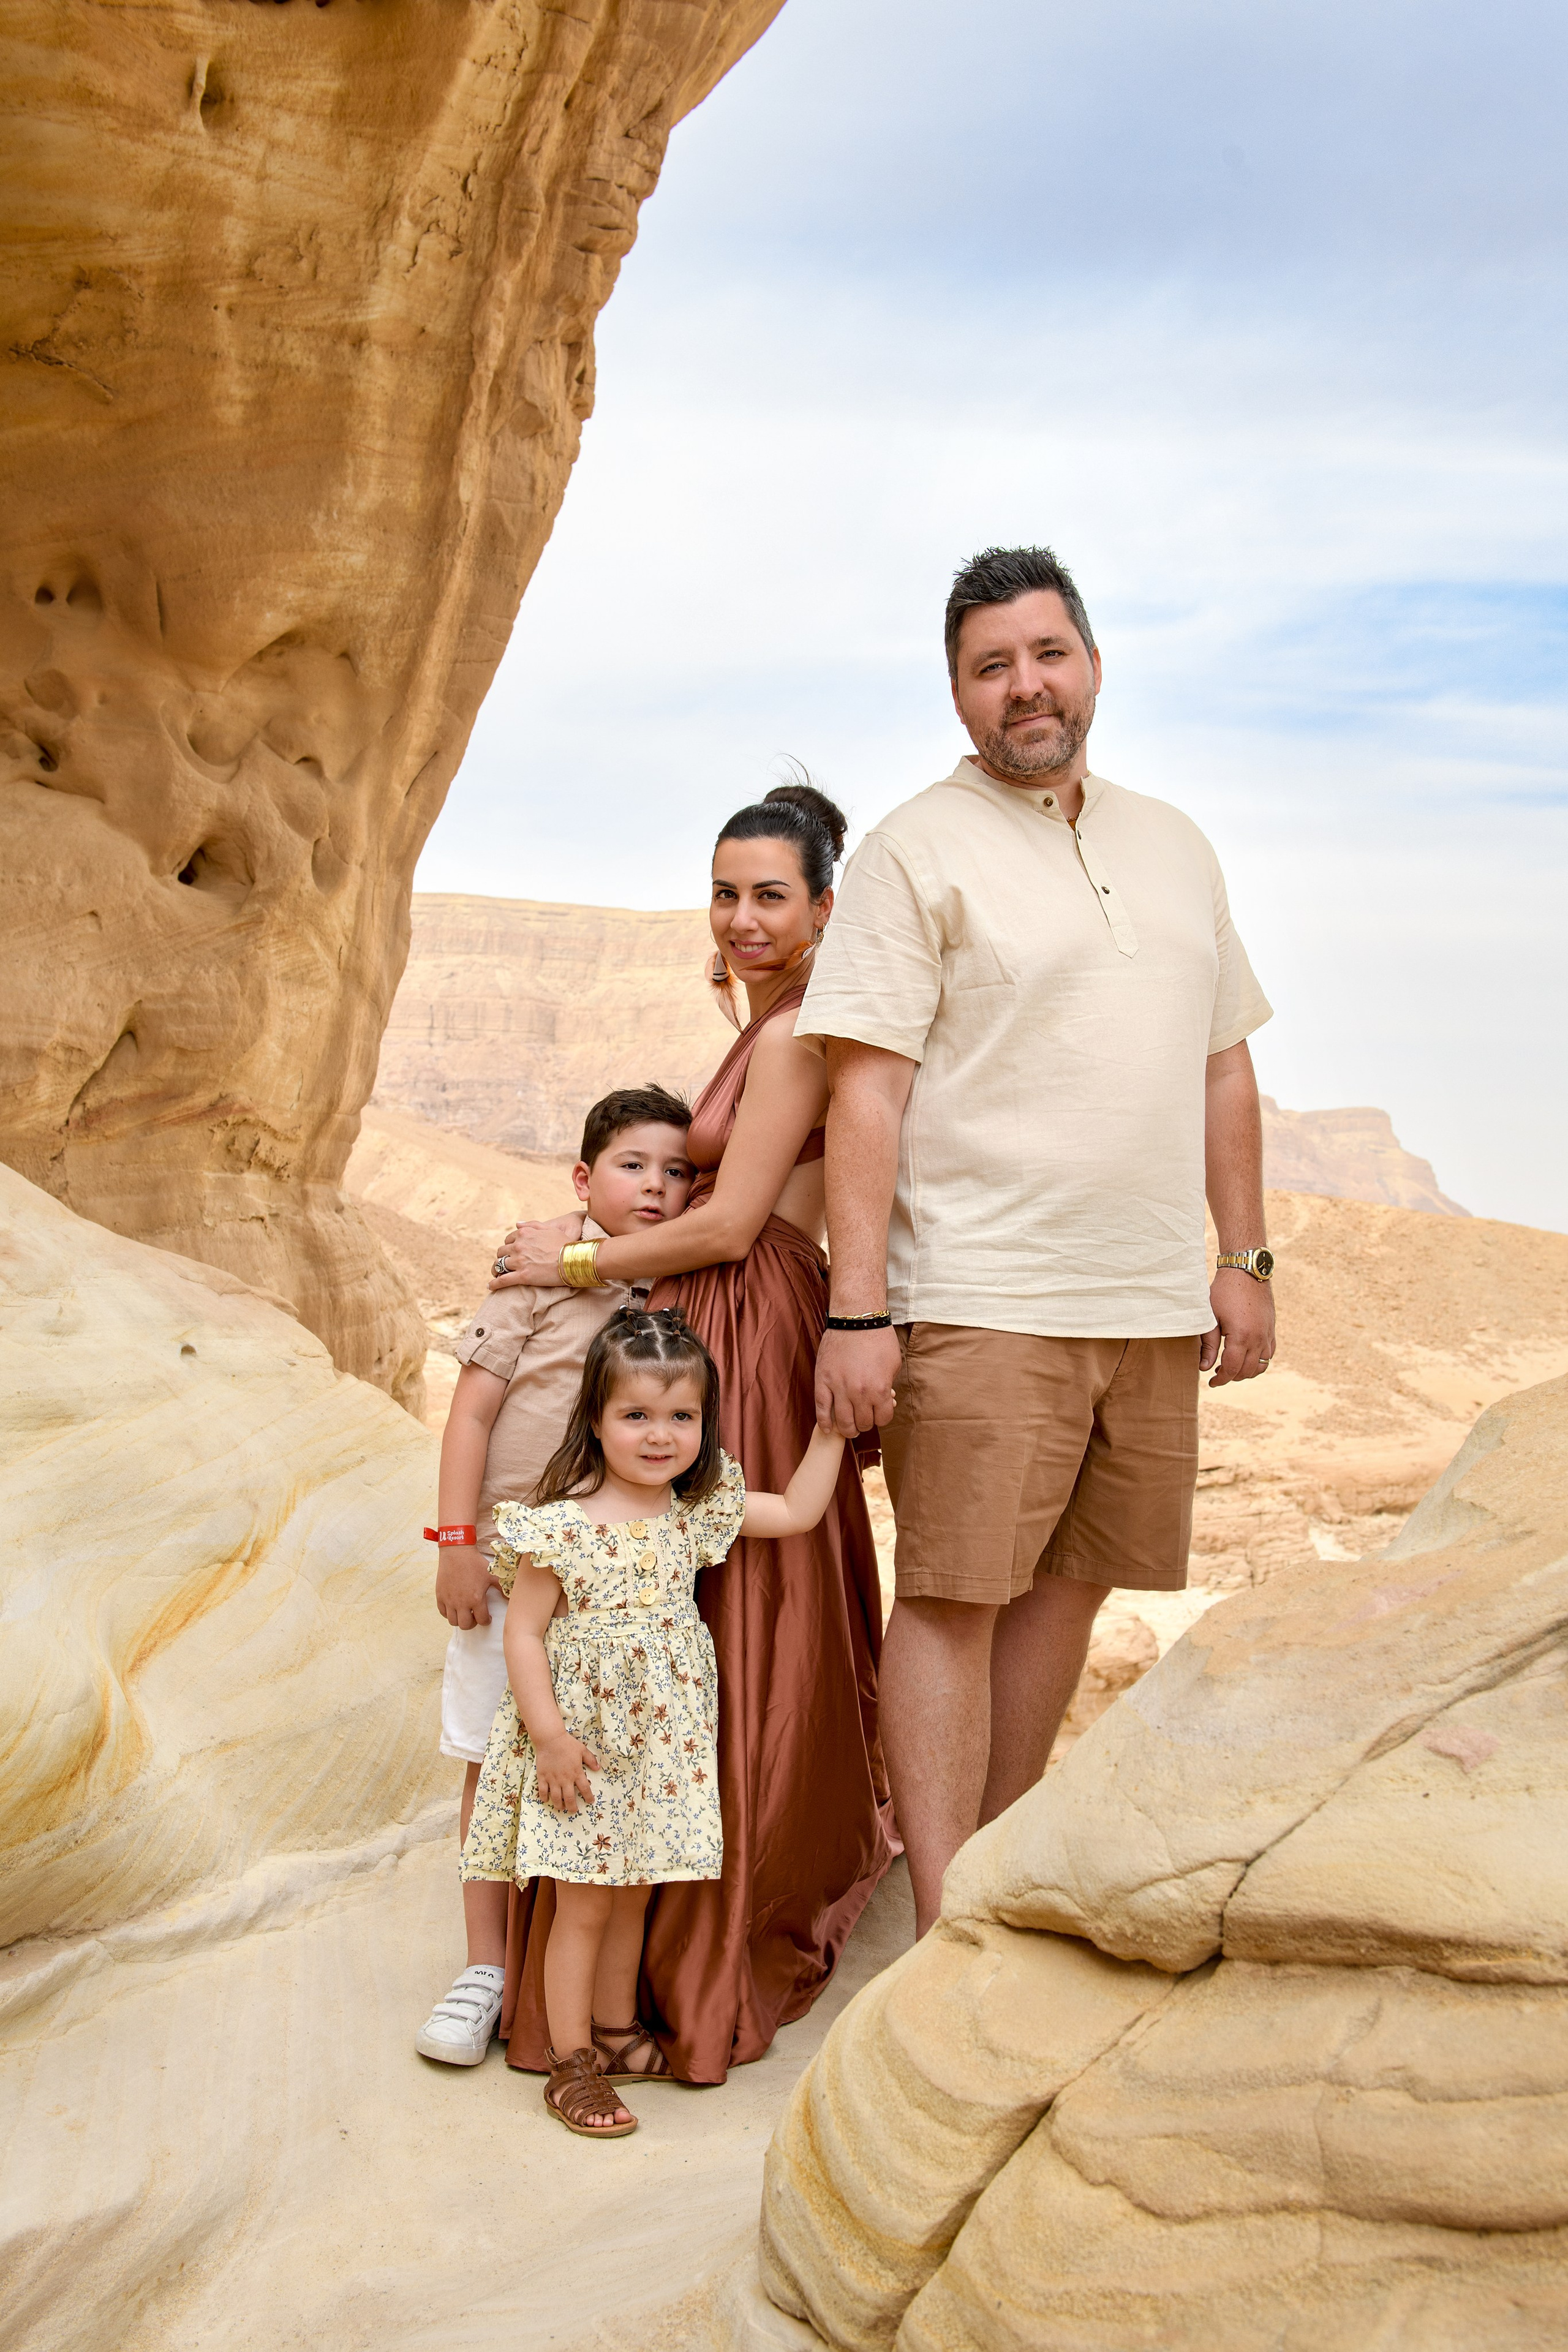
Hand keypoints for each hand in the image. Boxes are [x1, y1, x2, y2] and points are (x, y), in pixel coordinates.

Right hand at [434, 1546, 504, 1628]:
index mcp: (476, 1599)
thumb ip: (502, 1588)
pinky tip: (455, 1607)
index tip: (487, 1617)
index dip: (486, 1621)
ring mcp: (449, 1600)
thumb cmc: (475, 1563)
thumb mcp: (492, 1574)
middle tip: (475, 1617)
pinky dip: (449, 1613)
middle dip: (473, 1623)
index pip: (482, 1620)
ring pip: (453, 1622)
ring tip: (465, 1613)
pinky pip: (443, 1613)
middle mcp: (461, 1603)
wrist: (457, 1552)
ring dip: (460, 1620)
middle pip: (466, 1625)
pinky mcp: (440, 1596)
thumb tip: (510, 1597)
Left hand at [489, 1212, 584, 1290]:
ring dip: (496, 1270)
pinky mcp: (522, 1276)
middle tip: (505, 1265)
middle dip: (502, 1258)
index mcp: (524, 1234)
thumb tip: (517, 1224)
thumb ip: (532, 1225)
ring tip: (497, 1275)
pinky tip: (490, 1286)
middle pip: (501, 1252)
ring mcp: (520, 1261)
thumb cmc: (565, 1244)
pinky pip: (503, 1281)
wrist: (573, 1260)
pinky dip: (495, 1284)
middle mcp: (519, 1246)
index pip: (508, 1240)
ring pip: (499, 1265)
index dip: (509, 1247)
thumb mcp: (549, 1229)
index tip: (511, 1253)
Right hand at [534, 1730, 599, 1813]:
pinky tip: (546, 1800)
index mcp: (576, 1773)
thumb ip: (590, 1760)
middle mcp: (565, 1779)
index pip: (585, 1789)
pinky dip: (544, 1797)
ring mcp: (553, 1779)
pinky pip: (542, 1791)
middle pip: (569, 1798)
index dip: (588, 1797)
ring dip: (559, 1805)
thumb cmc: (567, 1743)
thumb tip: (598, 1768)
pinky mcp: (542, 1777)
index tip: (590, 1802)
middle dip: (572, 1807)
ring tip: (561, 1808)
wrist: (551, 1739)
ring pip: (556, 1798)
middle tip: (573, 1811)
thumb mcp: (582, 1750)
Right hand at [815, 1324, 900, 1435]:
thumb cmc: (878, 1338)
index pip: (882, 1419)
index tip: (878, 1413)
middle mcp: (859, 1392)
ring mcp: (838, 1387)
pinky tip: (829, 1428)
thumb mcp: (893, 1364)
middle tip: (864, 1420)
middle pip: (862, 1422)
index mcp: (879, 1389)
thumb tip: (884, 1399)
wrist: (856, 1318)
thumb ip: (887, 1386)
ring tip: (849, 1426)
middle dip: (865, 1423)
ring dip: (848, 1428)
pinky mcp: (823, 1381)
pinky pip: (821, 1408)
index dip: (881, 1417)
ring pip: (842, 1421)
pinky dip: (825, 1422)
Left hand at [1201, 1268, 1275, 1386]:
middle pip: (1247, 1371)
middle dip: (1231, 1377)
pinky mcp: (1271, 1329)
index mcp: (1241, 1336)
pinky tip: (1246, 1357)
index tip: (1211, 1382)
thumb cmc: (1224, 1292)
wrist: (1246, 1272)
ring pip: (1261, 1366)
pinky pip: (1269, 1354)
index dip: (1221, 1379)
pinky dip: (1259, 1362)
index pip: (1232, 1368)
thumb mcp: (1210, 1317)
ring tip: (1231, 1367)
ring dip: (1246, 1371)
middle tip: (1217, 1374)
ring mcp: (1267, 1334)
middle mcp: (1258, 1338)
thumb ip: (1208, 1344)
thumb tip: (1205, 1367)